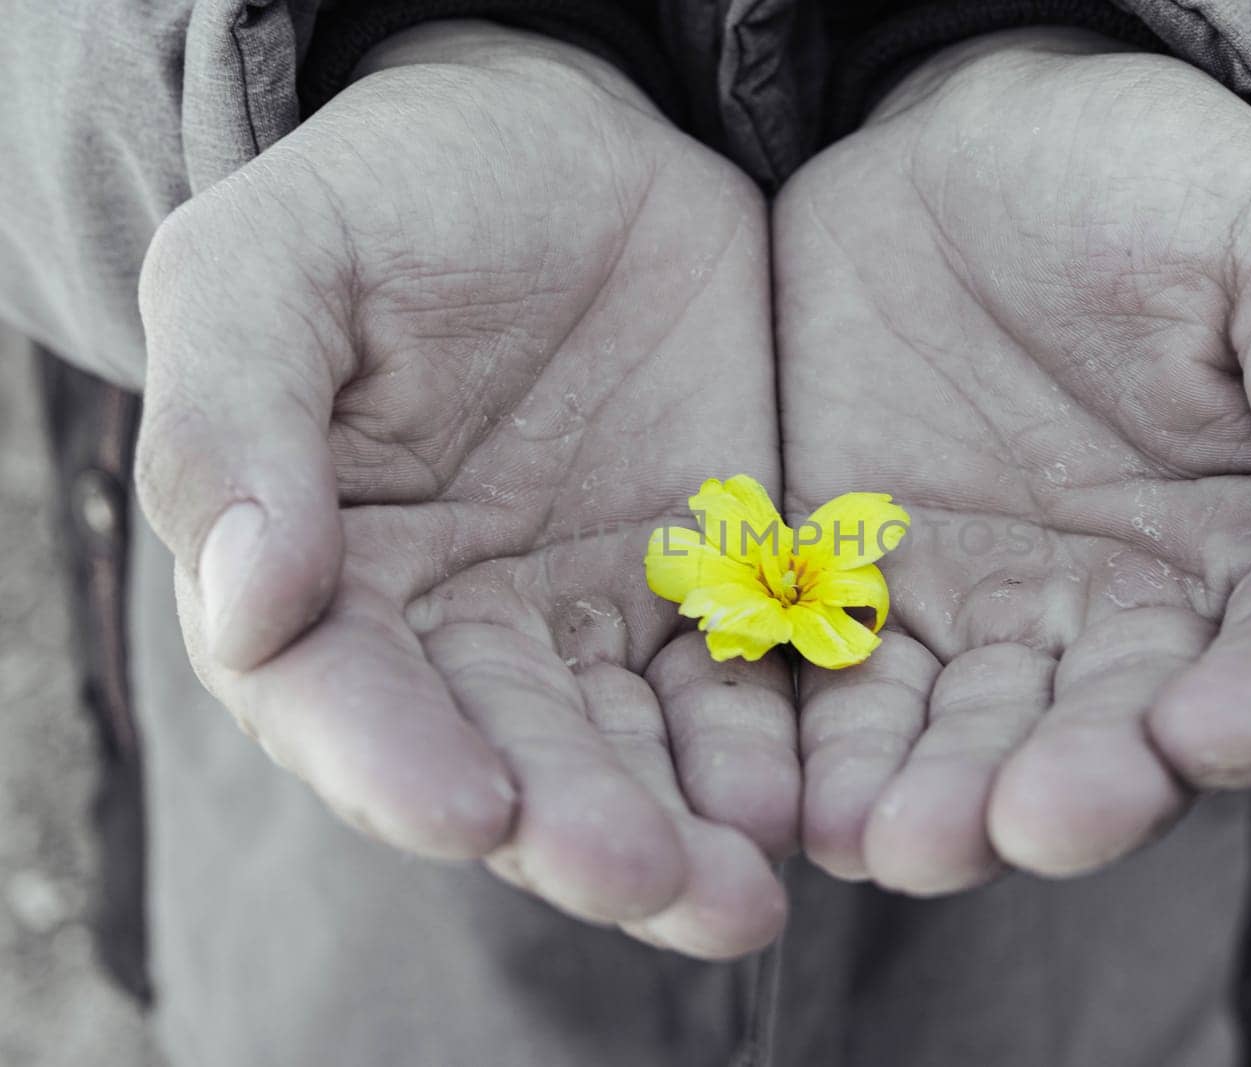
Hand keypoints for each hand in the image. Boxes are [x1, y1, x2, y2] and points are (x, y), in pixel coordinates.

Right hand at [136, 23, 792, 956]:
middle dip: (571, 828)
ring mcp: (592, 620)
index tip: (469, 806)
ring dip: (686, 830)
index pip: (342, 698)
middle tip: (645, 882)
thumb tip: (241, 601)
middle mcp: (460, 631)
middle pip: (507, 758)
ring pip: (636, 753)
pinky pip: (747, 685)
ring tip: (744, 895)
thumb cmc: (397, 195)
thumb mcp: (278, 264)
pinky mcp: (711, 591)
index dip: (393, 761)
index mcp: (325, 577)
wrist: (565, 147)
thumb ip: (236, 418)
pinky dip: (775, 746)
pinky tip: (812, 794)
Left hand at [775, 28, 1250, 891]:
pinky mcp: (864, 601)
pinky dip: (833, 755)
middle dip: (1083, 791)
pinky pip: (850, 696)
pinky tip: (808, 798)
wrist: (966, 143)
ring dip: (945, 805)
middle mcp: (1130, 617)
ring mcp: (991, 620)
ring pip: (978, 746)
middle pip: (1124, 742)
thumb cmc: (1149, 180)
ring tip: (902, 841)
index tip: (1207, 728)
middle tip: (1030, 822)